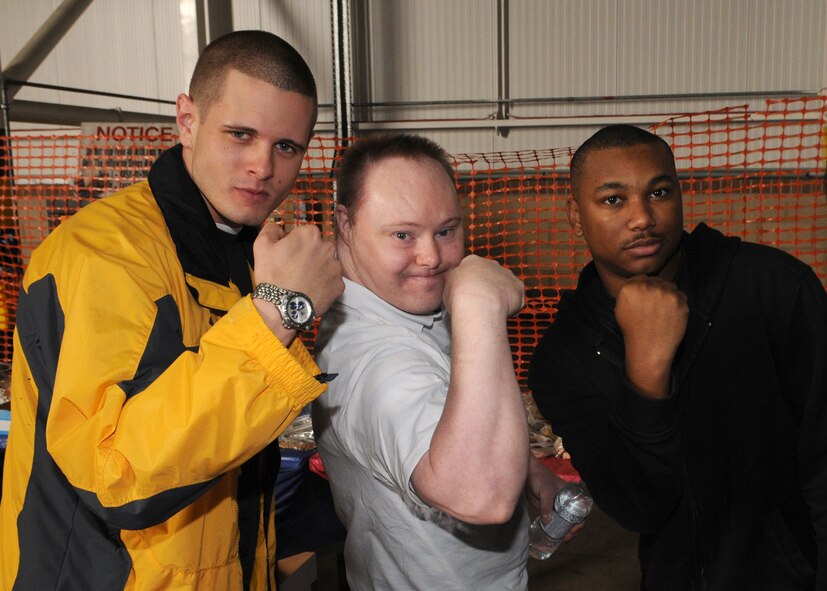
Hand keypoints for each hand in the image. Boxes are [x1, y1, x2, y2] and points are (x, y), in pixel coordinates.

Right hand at [253, 222, 343, 316]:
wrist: (283, 308)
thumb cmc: (272, 275)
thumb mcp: (261, 246)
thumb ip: (271, 229)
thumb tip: (279, 228)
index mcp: (310, 234)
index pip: (305, 233)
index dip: (295, 243)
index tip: (288, 255)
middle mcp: (328, 247)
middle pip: (318, 247)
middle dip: (309, 255)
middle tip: (295, 269)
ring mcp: (336, 267)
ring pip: (327, 264)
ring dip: (318, 269)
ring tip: (303, 281)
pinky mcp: (339, 285)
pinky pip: (331, 281)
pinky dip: (323, 285)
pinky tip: (311, 290)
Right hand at [443, 255, 523, 317]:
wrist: (478, 303)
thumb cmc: (459, 296)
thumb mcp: (447, 286)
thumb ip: (456, 284)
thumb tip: (458, 288)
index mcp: (472, 261)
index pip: (473, 269)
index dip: (472, 283)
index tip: (470, 294)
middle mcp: (491, 264)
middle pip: (491, 274)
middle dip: (489, 286)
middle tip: (482, 301)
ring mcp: (507, 274)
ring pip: (505, 284)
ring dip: (502, 294)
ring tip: (493, 309)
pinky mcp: (518, 286)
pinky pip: (516, 295)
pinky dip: (513, 304)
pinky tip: (504, 311)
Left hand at [526, 458, 582, 540]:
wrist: (526, 474)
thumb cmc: (540, 477)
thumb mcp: (546, 491)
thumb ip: (547, 506)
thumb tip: (547, 522)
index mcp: (570, 496)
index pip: (580, 511)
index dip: (580, 522)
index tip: (574, 530)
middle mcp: (565, 503)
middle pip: (573, 519)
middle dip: (572, 530)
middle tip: (566, 538)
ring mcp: (556, 507)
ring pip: (563, 522)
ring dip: (563, 532)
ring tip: (561, 540)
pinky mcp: (546, 510)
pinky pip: (552, 522)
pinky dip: (553, 529)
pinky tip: (552, 536)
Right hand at [614, 275, 687, 397]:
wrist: (649, 349)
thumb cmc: (633, 331)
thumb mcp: (620, 309)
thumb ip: (628, 292)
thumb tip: (638, 282)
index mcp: (630, 287)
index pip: (641, 278)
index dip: (644, 288)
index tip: (645, 299)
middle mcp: (648, 287)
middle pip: (657, 281)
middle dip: (656, 291)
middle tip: (654, 308)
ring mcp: (665, 294)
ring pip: (670, 286)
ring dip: (668, 295)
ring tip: (662, 312)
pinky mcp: (679, 302)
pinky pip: (681, 295)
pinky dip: (678, 304)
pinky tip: (670, 316)